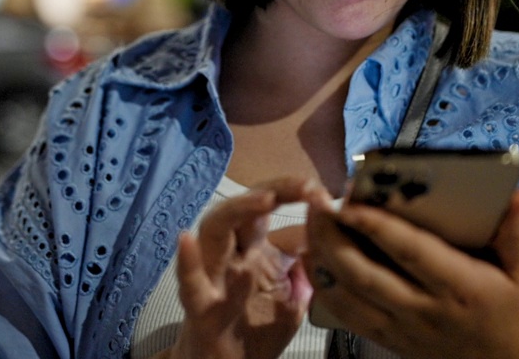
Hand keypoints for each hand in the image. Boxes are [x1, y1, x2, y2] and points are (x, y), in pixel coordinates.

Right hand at [163, 176, 319, 358]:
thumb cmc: (257, 331)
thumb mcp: (294, 295)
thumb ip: (310, 264)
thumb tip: (332, 231)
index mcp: (255, 250)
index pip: (271, 208)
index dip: (294, 193)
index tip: (324, 190)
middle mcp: (232, 256)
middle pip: (244, 209)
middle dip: (272, 190)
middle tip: (305, 186)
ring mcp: (214, 278)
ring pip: (214, 231)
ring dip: (237, 211)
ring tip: (264, 200)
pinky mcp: (201, 310)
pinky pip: (190, 286)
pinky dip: (187, 263)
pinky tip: (186, 240)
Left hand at [304, 188, 518, 358]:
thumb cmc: (509, 310)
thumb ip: (515, 232)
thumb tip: (517, 193)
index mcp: (459, 287)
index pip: (411, 253)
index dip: (377, 227)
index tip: (350, 202)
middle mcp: (425, 310)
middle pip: (367, 275)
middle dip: (335, 238)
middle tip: (316, 204)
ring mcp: (403, 328)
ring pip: (350, 296)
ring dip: (323, 259)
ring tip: (310, 224)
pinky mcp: (388, 340)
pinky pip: (347, 316)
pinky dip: (323, 288)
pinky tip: (311, 259)